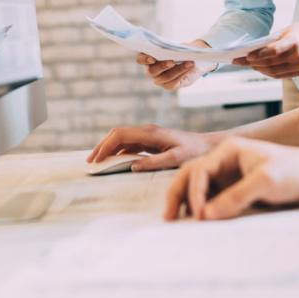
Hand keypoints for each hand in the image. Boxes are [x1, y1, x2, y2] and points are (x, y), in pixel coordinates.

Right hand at [87, 124, 219, 171]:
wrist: (208, 146)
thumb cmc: (195, 152)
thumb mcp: (176, 158)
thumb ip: (155, 162)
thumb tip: (132, 166)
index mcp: (150, 133)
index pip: (120, 135)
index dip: (105, 146)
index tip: (96, 160)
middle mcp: (147, 131)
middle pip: (117, 134)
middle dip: (102, 146)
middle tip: (90, 162)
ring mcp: (148, 135)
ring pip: (121, 139)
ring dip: (108, 149)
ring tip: (97, 163)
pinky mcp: (151, 141)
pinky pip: (129, 145)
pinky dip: (118, 152)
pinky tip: (113, 162)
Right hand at [137, 40, 209, 90]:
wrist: (192, 60)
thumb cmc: (181, 50)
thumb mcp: (178, 46)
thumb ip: (175, 48)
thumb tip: (178, 50)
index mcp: (148, 57)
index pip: (140, 59)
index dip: (144, 59)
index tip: (153, 58)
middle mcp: (151, 70)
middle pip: (151, 71)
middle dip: (162, 66)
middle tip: (172, 61)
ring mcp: (159, 79)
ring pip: (165, 77)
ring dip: (178, 69)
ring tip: (189, 63)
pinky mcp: (169, 85)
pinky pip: (172, 83)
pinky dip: (182, 74)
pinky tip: (190, 68)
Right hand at [163, 137, 298, 220]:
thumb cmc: (294, 171)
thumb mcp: (267, 181)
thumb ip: (237, 196)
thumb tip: (207, 214)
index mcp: (228, 151)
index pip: (199, 170)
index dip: (195, 194)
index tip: (200, 216)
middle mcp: (224, 161)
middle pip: (190, 175)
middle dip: (177, 195)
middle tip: (168, 218)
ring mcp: (228, 175)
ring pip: (197, 187)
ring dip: (186, 202)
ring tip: (177, 221)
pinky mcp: (234, 189)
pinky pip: (211, 198)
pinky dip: (201, 208)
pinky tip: (199, 221)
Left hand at [232, 20, 298, 79]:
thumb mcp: (286, 31)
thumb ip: (272, 41)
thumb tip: (253, 51)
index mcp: (294, 42)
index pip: (274, 51)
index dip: (259, 55)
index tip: (247, 56)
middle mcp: (298, 56)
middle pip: (271, 63)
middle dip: (254, 63)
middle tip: (240, 61)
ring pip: (274, 72)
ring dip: (259, 69)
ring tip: (248, 65)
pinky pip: (281, 75)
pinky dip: (268, 73)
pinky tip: (260, 68)